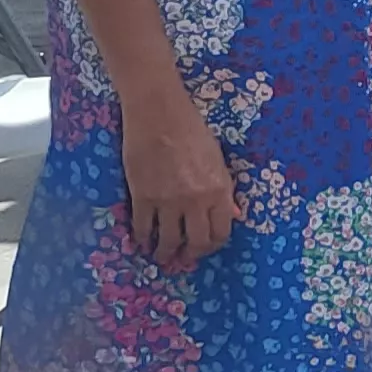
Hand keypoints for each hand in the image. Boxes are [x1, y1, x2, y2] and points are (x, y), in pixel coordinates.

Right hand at [119, 97, 237, 270]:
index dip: (213, 244)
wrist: (159, 114)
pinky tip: (141, 242)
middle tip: (183, 256)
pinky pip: (143, 228)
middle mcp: (196, 201)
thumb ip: (223, 190)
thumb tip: (230, 215)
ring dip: (164, 252)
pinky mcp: (142, 197)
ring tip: (160, 255)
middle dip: (191, 253)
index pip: (221, 232)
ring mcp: (168, 201)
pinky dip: (142, 239)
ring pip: (168, 240)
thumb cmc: (192, 130)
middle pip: (196, 242)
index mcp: (219, 191)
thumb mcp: (217, 160)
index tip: (205, 247)